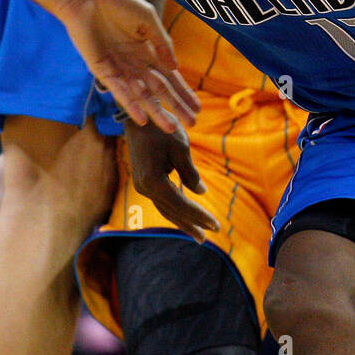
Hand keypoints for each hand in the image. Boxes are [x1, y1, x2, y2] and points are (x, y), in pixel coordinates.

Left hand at [56, 0, 198, 133]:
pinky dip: (130, 104)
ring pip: (141, 95)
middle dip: (175, 107)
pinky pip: (118, 90)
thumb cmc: (116, 0)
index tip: (197, 107)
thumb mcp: (147, 18)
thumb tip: (176, 67)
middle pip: (159, 90)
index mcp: (148, 50)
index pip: (169, 76)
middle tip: (191, 123)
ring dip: (155, 112)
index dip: (183, 92)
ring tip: (170, 127)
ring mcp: (119, 68)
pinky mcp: (101, 70)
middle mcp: (135, 63)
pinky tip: (141, 118)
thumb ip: (162, 42)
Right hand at [126, 121, 219, 241]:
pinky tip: (188, 214)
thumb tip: (200, 192)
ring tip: (199, 233)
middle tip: (208, 237)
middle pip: (171, 211)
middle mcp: (145, 188)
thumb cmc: (161, 128)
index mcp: (153, 180)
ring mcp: (142, 186)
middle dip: (191, 224)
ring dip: (183, 220)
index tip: (216, 226)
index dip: (199, 216)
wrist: (138, 117)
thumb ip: (190, 173)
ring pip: (166, 208)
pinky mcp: (144, 181)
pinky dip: (176, 208)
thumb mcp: (180, 148)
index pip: (181, 204)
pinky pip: (162, 199)